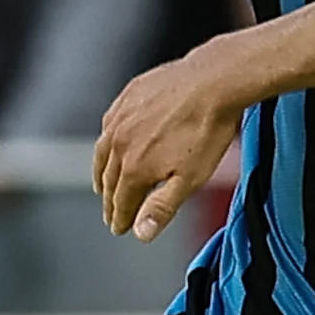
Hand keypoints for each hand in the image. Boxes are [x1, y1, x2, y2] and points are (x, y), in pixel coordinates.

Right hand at [92, 51, 243, 240]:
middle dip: (110, 201)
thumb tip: (141, 233)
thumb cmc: (207, 130)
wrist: (213, 82)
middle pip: (109, 180)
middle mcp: (120, 143)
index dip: (121, 219)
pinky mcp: (128, 96)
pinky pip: (109, 125)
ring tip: (101, 187)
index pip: (121, 202)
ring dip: (101, 174)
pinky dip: (106, 142)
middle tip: (112, 215)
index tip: (120, 228)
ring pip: (103, 152)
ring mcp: (121, 117)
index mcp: (134, 168)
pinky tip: (110, 144)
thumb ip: (162, 207)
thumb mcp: (190, 179)